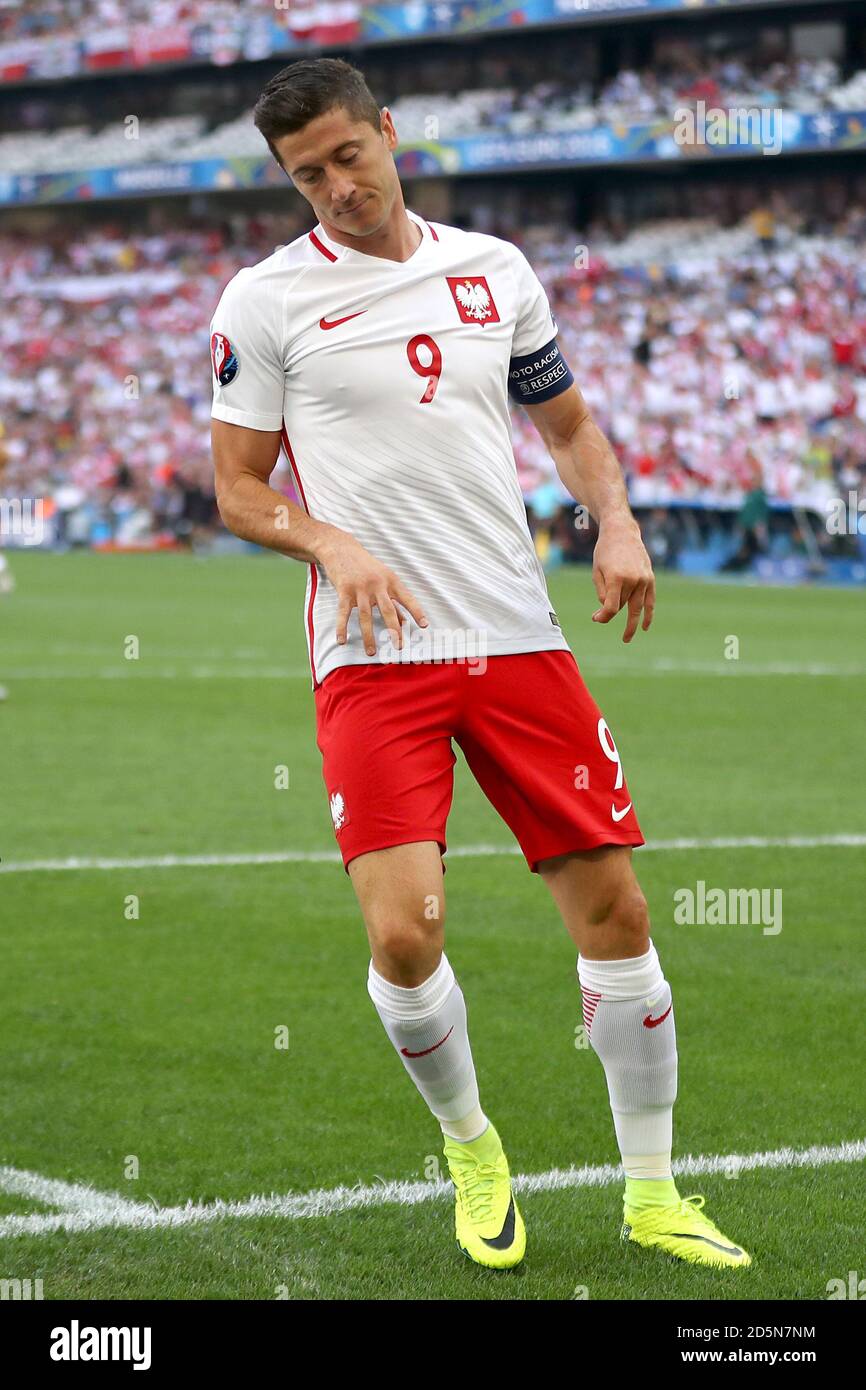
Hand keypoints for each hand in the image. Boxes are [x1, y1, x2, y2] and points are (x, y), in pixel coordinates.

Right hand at [317, 531, 428, 655]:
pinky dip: (342, 628)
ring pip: (366, 616)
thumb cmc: (366, 566)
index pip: (407, 598)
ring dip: (368, 636)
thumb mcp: (384, 578)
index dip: (416, 612)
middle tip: (398, 647)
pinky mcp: (344, 590)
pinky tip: (342, 640)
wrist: (341, 549)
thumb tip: (405, 621)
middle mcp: (377, 584)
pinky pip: (344, 613)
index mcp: (391, 580)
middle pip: (388, 610)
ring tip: (371, 652)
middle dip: (394, 630)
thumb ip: (393, 600)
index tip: (424, 626)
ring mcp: (360, 588)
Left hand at [591, 517, 654, 641]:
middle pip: (622, 606)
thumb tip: (607, 609)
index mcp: (617, 578)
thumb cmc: (605, 551)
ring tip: (626, 638)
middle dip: (610, 614)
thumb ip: (602, 592)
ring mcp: (644, 580)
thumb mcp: (596, 571)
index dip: (603, 616)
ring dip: (630, 622)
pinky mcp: (650, 579)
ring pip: (635, 606)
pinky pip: (650, 601)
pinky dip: (648, 615)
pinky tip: (645, 627)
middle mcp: (633, 580)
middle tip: (599, 619)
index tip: (595, 618)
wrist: (622, 532)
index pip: (611, 607)